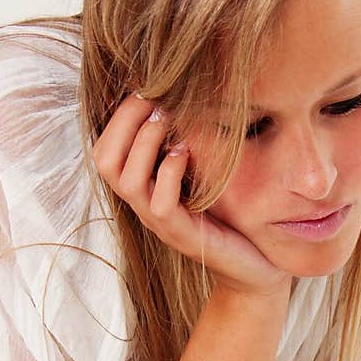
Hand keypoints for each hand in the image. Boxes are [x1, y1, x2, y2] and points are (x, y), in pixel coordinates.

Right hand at [91, 93, 293, 300]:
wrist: (256, 270)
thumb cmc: (232, 217)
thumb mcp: (205, 175)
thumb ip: (187, 145)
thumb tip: (180, 99)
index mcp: (143, 189)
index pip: (105, 149)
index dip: (119, 116)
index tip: (147, 90)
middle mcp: (143, 205)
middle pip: (104, 160)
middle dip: (126, 121)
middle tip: (155, 101)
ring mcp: (160, 223)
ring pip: (126, 180)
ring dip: (146, 141)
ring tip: (168, 121)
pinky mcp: (182, 236)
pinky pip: (159, 203)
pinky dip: (168, 172)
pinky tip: (184, 153)